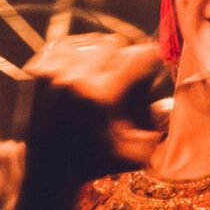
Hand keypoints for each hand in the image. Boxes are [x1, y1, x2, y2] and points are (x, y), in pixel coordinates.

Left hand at [19, 32, 166, 192]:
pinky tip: (82, 75)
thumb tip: (171, 98)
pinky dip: (79, 54)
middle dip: (124, 57)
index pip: (141, 54)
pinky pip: (69, 44)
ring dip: (102, 55)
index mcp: (103, 95)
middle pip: (116, 42)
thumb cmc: (99, 162)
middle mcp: (77, 78)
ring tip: (102, 78)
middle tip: (123, 79)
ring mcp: (54, 70)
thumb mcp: (137, 152)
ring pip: (92, 40)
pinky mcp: (38, 68)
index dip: (151, 61)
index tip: (150, 70)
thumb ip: (159, 123)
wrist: (50, 169)